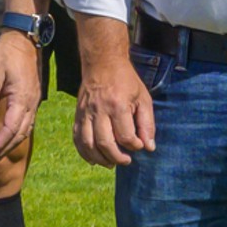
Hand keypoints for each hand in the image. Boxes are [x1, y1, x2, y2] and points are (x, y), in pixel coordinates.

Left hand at [0, 29, 40, 162]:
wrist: (24, 38)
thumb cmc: (6, 53)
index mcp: (21, 98)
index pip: (10, 129)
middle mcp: (31, 103)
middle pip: (19, 134)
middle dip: (4, 149)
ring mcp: (34, 101)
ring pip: (25, 129)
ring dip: (11, 143)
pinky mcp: (33, 97)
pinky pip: (28, 121)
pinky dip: (19, 133)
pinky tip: (10, 137)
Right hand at [74, 51, 155, 169]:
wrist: (102, 63)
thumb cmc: (126, 81)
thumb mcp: (143, 98)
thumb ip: (147, 124)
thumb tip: (149, 147)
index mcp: (118, 106)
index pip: (125, 136)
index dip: (134, 146)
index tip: (139, 145)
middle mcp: (99, 111)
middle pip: (105, 143)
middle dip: (117, 157)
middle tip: (126, 161)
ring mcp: (85, 113)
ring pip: (88, 144)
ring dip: (99, 159)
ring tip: (111, 163)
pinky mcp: (78, 114)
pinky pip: (77, 138)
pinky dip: (84, 152)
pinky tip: (94, 159)